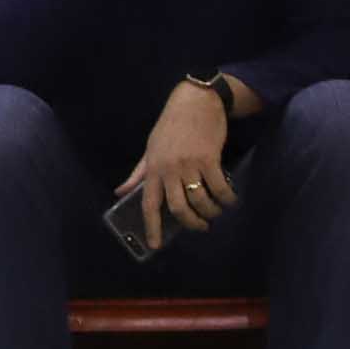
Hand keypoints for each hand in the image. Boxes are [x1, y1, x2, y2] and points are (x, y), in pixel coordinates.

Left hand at [116, 81, 236, 250]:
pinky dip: (226, 197)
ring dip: (210, 212)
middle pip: (177, 208)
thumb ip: (137, 173)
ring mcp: (189, 165)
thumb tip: (119, 192)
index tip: (155, 245)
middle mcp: (169, 171)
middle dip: (190, 223)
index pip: (149, 204)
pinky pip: (218, 186)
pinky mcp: (209, 158)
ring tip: (216, 214)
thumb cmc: (171, 126)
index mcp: (152, 171)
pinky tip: (230, 200)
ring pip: (199, 199)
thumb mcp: (149, 149)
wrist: (195, 102)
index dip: (151, 227)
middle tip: (201, 228)